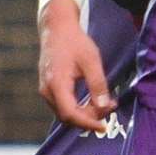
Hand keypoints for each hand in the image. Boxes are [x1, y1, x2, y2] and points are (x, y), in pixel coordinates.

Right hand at [37, 0, 114, 131]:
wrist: (57, 28)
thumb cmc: (75, 42)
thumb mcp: (91, 60)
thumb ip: (98, 84)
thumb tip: (105, 106)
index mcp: (56, 84)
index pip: (70, 114)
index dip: (87, 123)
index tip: (103, 126)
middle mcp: (47, 91)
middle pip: (67, 116)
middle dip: (89, 117)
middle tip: (109, 108)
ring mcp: (45, 90)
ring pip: (64, 112)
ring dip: (84, 113)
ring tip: (104, 104)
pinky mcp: (48, 88)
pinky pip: (63, 105)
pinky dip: (78, 107)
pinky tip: (92, 100)